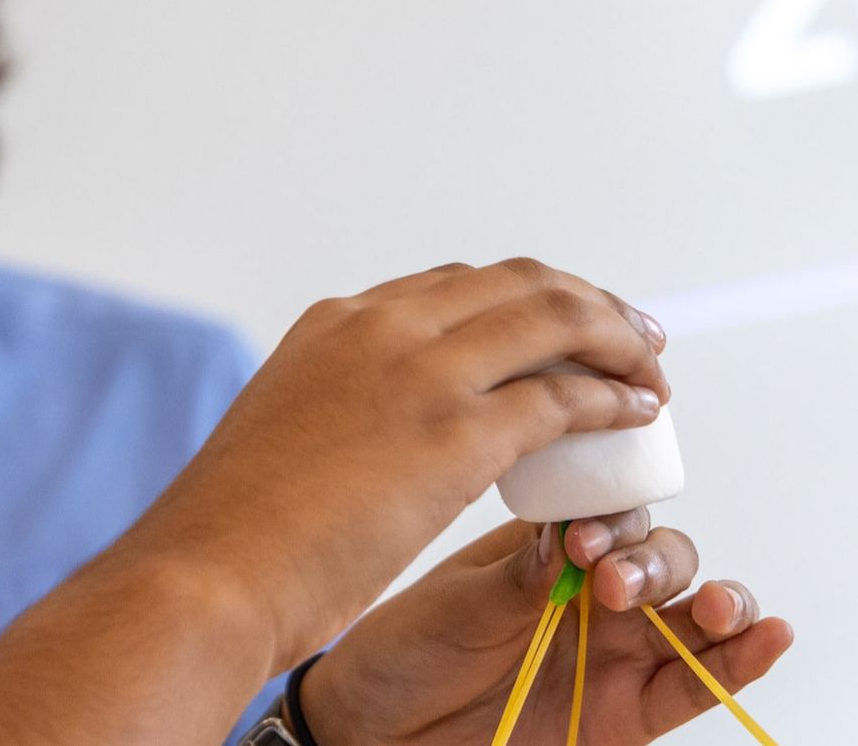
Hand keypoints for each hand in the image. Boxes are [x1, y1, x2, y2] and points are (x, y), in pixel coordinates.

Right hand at [0, 260, 677, 745]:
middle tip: (632, 337)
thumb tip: (383, 440)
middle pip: (517, 283)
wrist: (207, 574)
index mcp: (334, 325)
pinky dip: (613, 400)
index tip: (561, 329)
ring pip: (556, 318)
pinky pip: (566, 398)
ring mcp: (420, 373)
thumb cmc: (236, 533)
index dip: (524, 301)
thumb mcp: (288, 433)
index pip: (454, 287)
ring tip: (650, 371)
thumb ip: (343, 411)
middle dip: (588, 303)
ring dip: (618, 339)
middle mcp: (380, 328)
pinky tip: (634, 416)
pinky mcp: (455, 433)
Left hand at [302, 513, 795, 745]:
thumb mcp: (458, 602)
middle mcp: (595, 591)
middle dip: (652, 561)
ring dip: (716, 602)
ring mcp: (617, 649)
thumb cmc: (406, 652)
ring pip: (694, 615)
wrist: (379, 726)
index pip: (613, 510)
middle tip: (611, 581)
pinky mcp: (630, 709)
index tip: (583, 537)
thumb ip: (524, 572)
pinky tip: (769, 636)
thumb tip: (573, 529)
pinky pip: (695, 683)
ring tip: (713, 607)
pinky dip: (739, 662)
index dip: (613, 517)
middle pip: (662, 555)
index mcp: (552, 548)